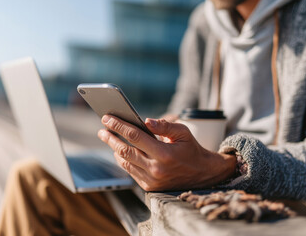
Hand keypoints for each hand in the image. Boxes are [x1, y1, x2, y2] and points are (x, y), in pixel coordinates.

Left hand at [98, 115, 235, 190]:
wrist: (203, 174)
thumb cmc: (192, 150)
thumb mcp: (183, 132)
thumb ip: (164, 125)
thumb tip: (145, 120)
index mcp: (164, 154)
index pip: (135, 136)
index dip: (119, 126)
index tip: (107, 118)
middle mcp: (156, 169)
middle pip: (125, 150)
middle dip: (110, 138)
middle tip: (102, 130)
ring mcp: (152, 180)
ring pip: (125, 162)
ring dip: (115, 149)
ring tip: (109, 138)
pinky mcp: (149, 187)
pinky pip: (131, 172)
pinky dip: (123, 160)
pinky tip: (120, 152)